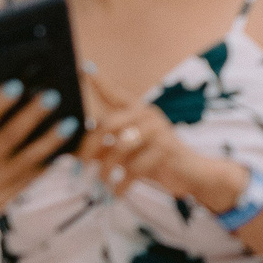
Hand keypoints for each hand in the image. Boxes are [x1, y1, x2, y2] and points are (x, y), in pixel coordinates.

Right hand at [0, 81, 79, 225]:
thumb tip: (9, 101)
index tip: (17, 85)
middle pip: (8, 138)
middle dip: (30, 116)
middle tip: (53, 96)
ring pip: (26, 160)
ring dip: (50, 141)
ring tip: (71, 123)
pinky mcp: (4, 199)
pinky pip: (31, 179)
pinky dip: (50, 165)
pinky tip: (68, 150)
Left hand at [79, 66, 230, 206]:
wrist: (189, 173)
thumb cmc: (153, 161)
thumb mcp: (127, 151)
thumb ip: (105, 146)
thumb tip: (73, 151)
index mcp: (137, 110)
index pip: (115, 93)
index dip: (99, 82)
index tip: (83, 68)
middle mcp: (147, 114)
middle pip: (107, 124)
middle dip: (88, 149)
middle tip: (76, 171)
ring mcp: (158, 129)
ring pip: (118, 147)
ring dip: (104, 171)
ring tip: (98, 186)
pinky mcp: (166, 147)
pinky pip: (134, 167)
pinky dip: (121, 184)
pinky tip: (115, 194)